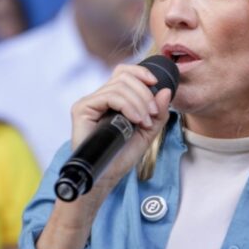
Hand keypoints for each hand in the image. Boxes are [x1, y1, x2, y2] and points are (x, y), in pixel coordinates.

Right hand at [69, 63, 171, 197]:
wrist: (107, 175)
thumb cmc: (123, 155)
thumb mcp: (148, 132)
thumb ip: (159, 113)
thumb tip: (166, 91)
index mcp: (113, 99)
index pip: (124, 72)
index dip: (141, 72)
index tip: (157, 84)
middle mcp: (100, 98)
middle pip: (124, 77)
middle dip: (145, 93)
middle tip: (153, 114)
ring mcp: (90, 102)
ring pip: (119, 86)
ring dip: (139, 103)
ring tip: (144, 122)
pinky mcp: (82, 109)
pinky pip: (109, 96)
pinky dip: (128, 106)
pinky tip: (135, 120)